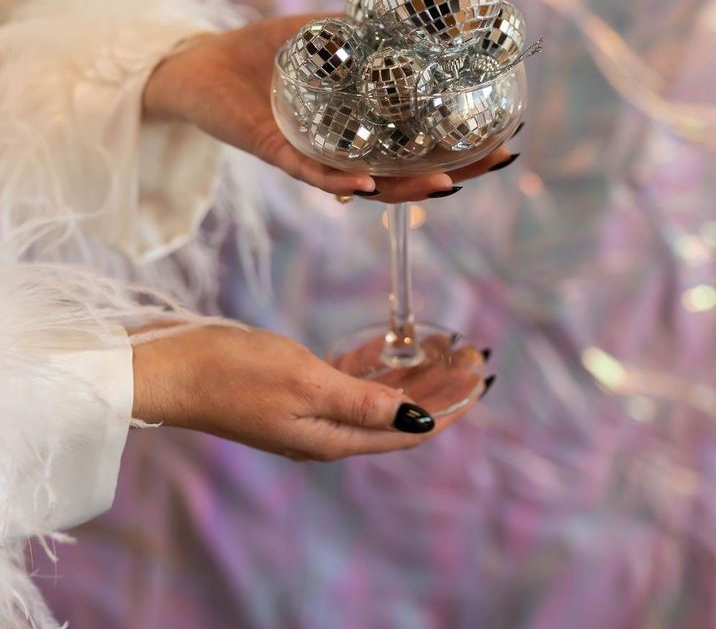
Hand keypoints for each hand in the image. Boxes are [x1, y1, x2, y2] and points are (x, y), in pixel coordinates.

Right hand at [131, 323, 477, 459]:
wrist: (171, 368)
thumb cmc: (233, 373)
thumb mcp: (304, 382)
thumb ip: (362, 401)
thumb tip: (419, 419)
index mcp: (334, 438)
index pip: (409, 427)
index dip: (449, 405)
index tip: (478, 378)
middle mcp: (328, 431)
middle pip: (398, 411)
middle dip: (438, 385)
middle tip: (471, 354)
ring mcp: (310, 410)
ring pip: (376, 393)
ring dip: (410, 371)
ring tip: (443, 345)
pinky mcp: (294, 388)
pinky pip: (348, 379)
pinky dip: (373, 362)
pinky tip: (390, 343)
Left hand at [142, 15, 517, 201]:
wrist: (198, 62)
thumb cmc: (259, 51)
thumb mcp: (319, 31)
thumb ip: (359, 28)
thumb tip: (410, 11)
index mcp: (358, 124)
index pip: (417, 142)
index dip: (460, 142)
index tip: (504, 132)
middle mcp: (340, 147)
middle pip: (405, 171)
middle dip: (454, 170)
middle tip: (497, 159)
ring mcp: (310, 153)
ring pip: (366, 183)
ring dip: (408, 187)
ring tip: (449, 182)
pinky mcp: (274, 150)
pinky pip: (312, 171)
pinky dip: (341, 178)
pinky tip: (371, 182)